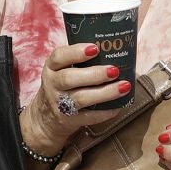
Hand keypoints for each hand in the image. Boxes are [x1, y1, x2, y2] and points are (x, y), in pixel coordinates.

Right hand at [22, 42, 136, 155]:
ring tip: (124, 86)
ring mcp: (60, 104)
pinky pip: (89, 117)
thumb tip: (114, 50)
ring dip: (105, 93)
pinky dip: (105, 112)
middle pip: (69, 78)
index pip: (59, 56)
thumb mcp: (62, 70)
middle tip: (115, 70)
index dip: (76, 52)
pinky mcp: (69, 120)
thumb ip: (79, 60)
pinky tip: (118, 105)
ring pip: (81, 98)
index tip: (95, 48)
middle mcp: (52, 85)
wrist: (46, 118)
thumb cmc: (62, 86)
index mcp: (51, 68)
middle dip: (95, 74)